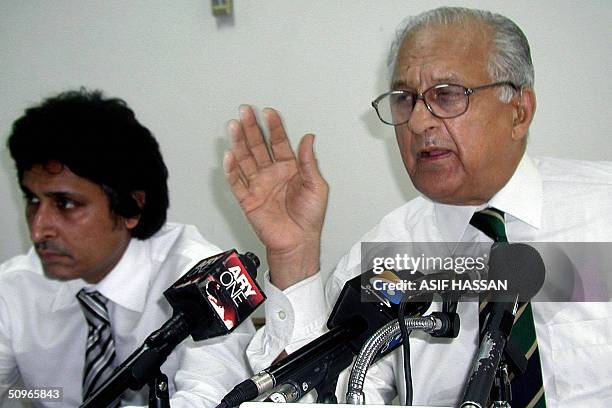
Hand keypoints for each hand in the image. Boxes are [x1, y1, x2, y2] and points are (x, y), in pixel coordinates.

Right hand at [224, 106, 328, 288]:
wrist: (297, 241)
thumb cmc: (309, 217)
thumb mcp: (317, 186)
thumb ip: (309, 162)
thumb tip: (309, 138)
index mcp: (289, 169)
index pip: (279, 143)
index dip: (274, 127)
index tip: (269, 112)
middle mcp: (272, 174)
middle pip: (258, 146)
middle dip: (252, 128)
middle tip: (246, 111)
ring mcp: (258, 185)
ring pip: (245, 159)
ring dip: (239, 142)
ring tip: (234, 126)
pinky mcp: (248, 199)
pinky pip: (237, 182)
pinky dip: (231, 169)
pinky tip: (229, 155)